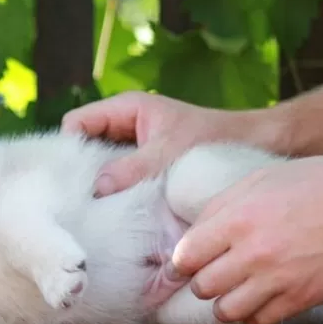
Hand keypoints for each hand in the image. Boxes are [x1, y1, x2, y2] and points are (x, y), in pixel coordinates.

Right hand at [61, 92, 252, 196]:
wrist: (255, 145)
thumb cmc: (215, 139)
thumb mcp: (171, 152)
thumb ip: (134, 168)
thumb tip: (96, 189)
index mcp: (126, 108)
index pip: (76, 124)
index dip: (67, 148)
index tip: (69, 179)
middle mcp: (124, 126)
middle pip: (83, 147)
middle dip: (79, 171)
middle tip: (76, 202)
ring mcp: (133, 148)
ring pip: (99, 167)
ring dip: (98, 186)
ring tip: (94, 212)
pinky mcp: (145, 168)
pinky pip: (119, 180)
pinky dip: (116, 194)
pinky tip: (116, 214)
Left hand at [171, 143, 322, 323]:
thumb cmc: (311, 183)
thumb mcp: (256, 181)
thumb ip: (218, 209)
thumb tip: (190, 237)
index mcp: (238, 218)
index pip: (186, 256)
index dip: (180, 261)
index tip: (184, 262)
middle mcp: (255, 252)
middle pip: (202, 287)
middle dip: (201, 281)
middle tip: (211, 272)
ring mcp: (280, 279)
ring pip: (227, 311)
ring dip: (224, 302)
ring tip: (232, 289)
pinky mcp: (304, 297)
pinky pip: (262, 320)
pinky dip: (254, 312)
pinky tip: (259, 295)